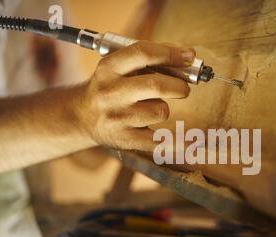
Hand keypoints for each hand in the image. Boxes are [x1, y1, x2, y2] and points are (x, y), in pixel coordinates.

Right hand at [77, 41, 194, 150]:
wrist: (81, 116)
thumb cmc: (111, 87)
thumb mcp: (119, 67)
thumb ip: (150, 58)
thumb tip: (188, 55)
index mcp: (109, 68)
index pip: (143, 53)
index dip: (171, 54)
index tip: (190, 57)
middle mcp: (110, 92)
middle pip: (156, 85)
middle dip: (179, 86)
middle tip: (183, 89)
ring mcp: (117, 118)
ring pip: (160, 111)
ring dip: (164, 108)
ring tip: (152, 108)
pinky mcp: (125, 139)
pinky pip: (160, 142)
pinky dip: (179, 143)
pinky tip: (193, 144)